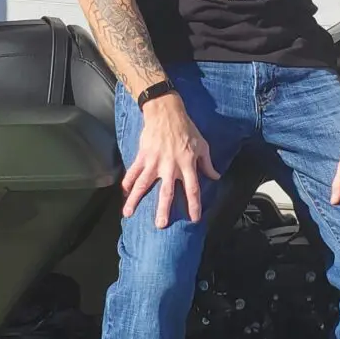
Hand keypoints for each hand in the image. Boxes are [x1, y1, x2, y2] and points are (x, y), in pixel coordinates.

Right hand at [122, 95, 219, 227]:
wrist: (166, 113)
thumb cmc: (187, 129)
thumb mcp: (202, 145)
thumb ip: (207, 164)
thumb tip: (216, 177)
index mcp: (187, 164)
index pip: (192, 189)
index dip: (194, 205)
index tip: (194, 219)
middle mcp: (170, 166)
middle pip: (166, 192)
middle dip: (163, 209)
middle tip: (160, 225)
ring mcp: (154, 162)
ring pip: (144, 184)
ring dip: (135, 199)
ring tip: (128, 213)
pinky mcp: (143, 156)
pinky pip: (133, 171)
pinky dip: (127, 182)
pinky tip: (123, 193)